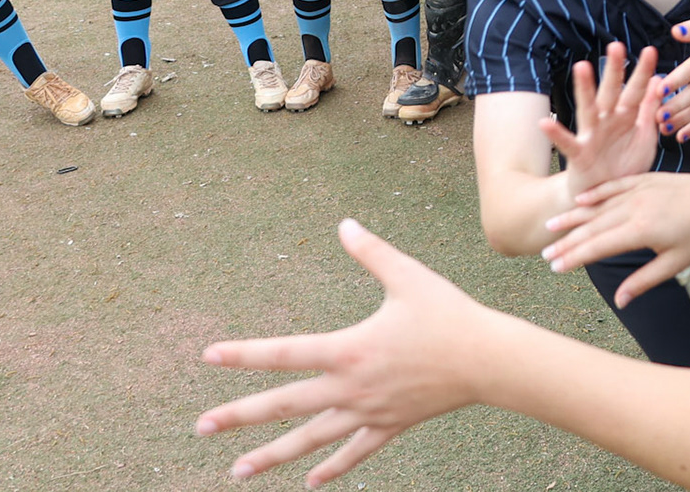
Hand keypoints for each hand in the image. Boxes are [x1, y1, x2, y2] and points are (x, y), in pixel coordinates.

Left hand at [198, 219, 498, 484]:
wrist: (488, 359)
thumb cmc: (448, 314)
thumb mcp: (409, 277)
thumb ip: (372, 252)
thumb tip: (344, 224)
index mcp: (349, 349)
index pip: (284, 353)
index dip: (244, 354)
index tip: (209, 356)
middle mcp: (350, 387)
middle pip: (284, 406)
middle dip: (240, 418)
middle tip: (201, 427)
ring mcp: (368, 412)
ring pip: (310, 439)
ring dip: (271, 456)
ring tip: (237, 470)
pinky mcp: (390, 426)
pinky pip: (355, 452)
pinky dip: (332, 468)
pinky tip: (311, 483)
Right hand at [539, 43, 664, 203]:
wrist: (604, 197)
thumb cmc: (625, 167)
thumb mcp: (644, 137)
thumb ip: (649, 111)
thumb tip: (658, 80)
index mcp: (626, 118)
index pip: (636, 91)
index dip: (643, 73)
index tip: (651, 50)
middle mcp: (607, 122)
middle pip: (611, 92)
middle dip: (614, 70)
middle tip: (616, 46)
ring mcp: (591, 136)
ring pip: (588, 109)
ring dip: (585, 88)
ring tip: (581, 67)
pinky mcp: (579, 155)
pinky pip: (567, 143)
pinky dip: (555, 133)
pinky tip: (544, 123)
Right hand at [540, 172, 689, 305]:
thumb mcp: (675, 263)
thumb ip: (644, 281)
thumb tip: (619, 302)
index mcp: (641, 230)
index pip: (598, 246)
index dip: (575, 258)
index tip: (555, 268)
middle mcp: (635, 207)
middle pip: (592, 227)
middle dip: (567, 241)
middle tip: (544, 253)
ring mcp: (639, 190)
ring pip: (599, 206)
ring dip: (574, 217)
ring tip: (551, 226)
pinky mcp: (646, 179)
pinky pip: (614, 186)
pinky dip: (596, 194)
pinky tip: (580, 200)